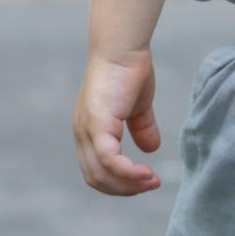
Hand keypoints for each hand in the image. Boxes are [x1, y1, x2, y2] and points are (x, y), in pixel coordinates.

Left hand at [73, 49, 164, 194]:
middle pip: (96, 178)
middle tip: (151, 184)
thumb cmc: (129, 70)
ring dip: (128, 185)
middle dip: (124, 189)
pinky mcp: (97, 124)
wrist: (123, 47)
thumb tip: (151, 148)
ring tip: (152, 181)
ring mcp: (86, 130)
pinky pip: (109, 160)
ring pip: (101, 174)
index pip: (96, 170)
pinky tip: (146, 173)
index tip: (145, 180)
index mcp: (89, 131)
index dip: (119, 182)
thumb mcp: (138, 106)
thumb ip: (142, 127)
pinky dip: (128, 173)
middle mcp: (82, 133)